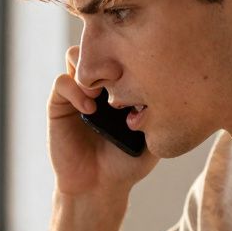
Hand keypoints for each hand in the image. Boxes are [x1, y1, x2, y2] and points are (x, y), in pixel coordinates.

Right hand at [49, 45, 158, 197]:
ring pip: (75, 55)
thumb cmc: (128, 162)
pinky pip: (62, 82)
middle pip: (98, 44)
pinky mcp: (59, 105)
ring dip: (89, 68)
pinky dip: (75, 90)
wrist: (99, 186)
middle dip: (108, 51)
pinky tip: (89, 109)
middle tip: (121, 71)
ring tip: (103, 91)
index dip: (130, 49)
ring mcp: (78, 92)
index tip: (143, 65)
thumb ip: (159, 110)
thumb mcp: (153, 135)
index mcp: (121, 84)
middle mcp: (99, 83)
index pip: (122, 50)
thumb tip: (172, 82)